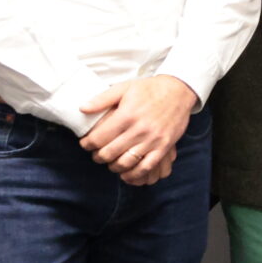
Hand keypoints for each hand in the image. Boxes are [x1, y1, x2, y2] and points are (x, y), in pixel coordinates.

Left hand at [80, 76, 196, 185]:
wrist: (179, 90)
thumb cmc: (150, 89)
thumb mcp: (124, 88)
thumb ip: (102, 99)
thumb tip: (82, 109)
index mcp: (126, 115)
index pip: (98, 138)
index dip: (87, 144)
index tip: (86, 144)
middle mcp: (139, 129)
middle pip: (109, 153)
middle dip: (98, 156)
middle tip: (96, 154)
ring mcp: (153, 139)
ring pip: (125, 162)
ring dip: (113, 166)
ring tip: (110, 162)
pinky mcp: (164, 146)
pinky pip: (147, 166)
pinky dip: (134, 174)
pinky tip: (127, 173)